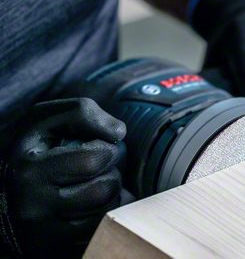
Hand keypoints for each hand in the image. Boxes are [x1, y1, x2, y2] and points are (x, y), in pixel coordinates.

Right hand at [0, 98, 125, 257]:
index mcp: (29, 171)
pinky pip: (100, 231)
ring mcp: (45, 235)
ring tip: (99, 179)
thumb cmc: (33, 151)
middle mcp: (33, 208)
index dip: (107, 148)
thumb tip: (119, 133)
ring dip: (112, 192)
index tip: (102, 145)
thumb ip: (82, 112)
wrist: (5, 195)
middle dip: (113, 171)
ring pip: (105, 213)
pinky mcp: (56, 250)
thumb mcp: (45, 119)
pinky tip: (96, 201)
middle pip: (102, 190)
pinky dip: (107, 213)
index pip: (91, 161)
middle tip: (105, 163)